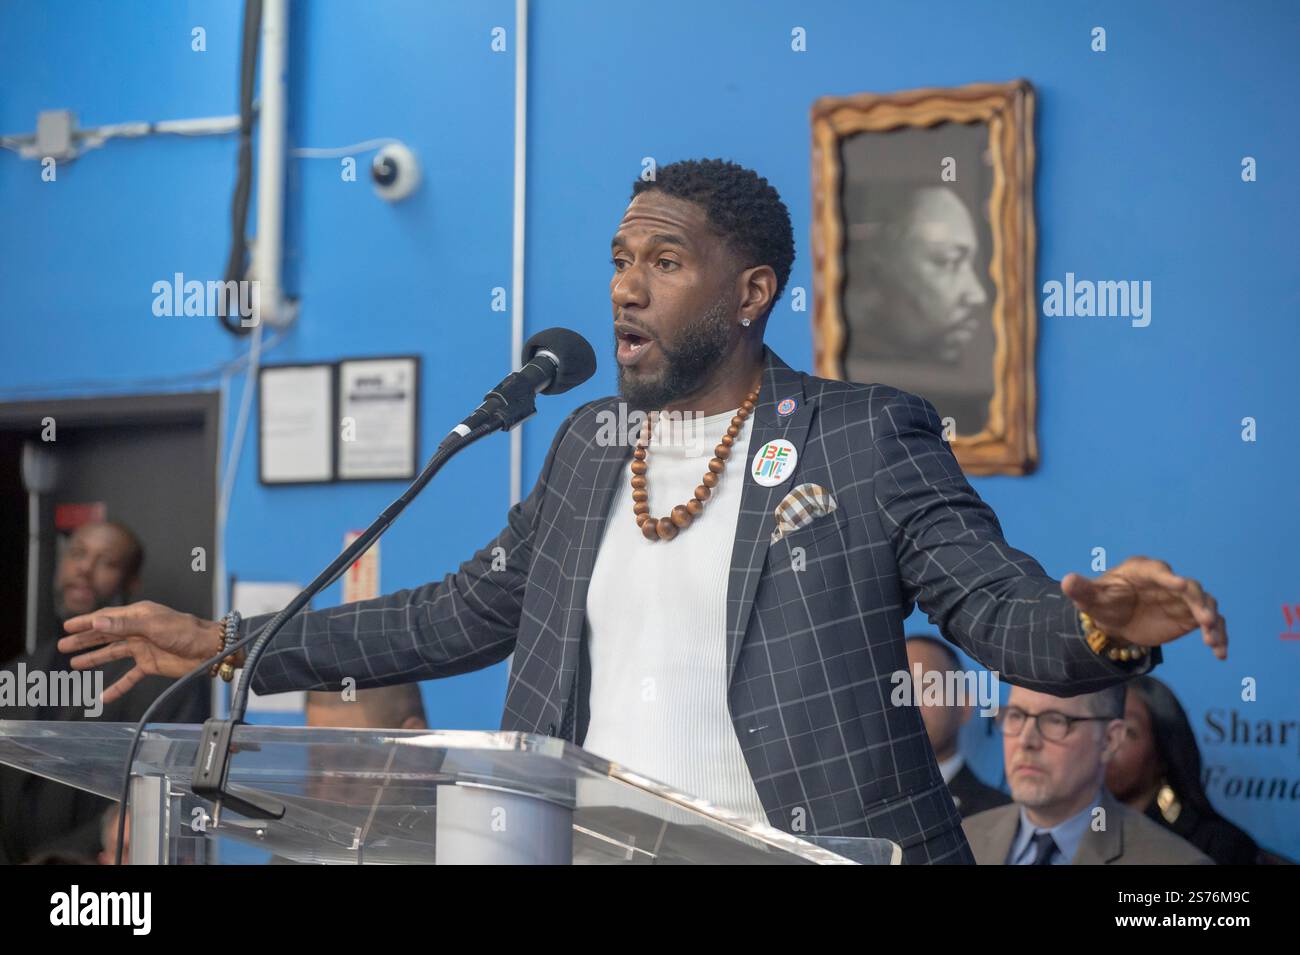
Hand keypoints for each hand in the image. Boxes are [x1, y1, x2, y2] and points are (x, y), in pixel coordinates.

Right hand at [59, 601, 223, 704]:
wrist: (209, 649)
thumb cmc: (186, 631)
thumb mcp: (153, 625)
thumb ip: (125, 623)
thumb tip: (98, 621)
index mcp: (138, 615)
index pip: (106, 617)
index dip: (86, 622)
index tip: (67, 626)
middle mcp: (138, 630)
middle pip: (105, 635)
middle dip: (84, 640)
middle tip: (63, 646)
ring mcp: (143, 648)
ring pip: (113, 654)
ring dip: (95, 659)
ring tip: (75, 664)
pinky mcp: (151, 665)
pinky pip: (129, 676)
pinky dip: (117, 686)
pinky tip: (104, 696)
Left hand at [1061, 557, 1226, 659]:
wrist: (1115, 620)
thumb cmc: (1103, 602)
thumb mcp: (1089, 598)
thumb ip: (1081, 589)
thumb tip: (1066, 581)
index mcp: (1144, 571)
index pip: (1160, 572)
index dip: (1170, 579)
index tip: (1179, 586)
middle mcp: (1169, 582)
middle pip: (1190, 589)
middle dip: (1199, 603)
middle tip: (1206, 621)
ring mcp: (1183, 599)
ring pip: (1206, 605)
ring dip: (1213, 621)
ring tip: (1213, 641)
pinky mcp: (1192, 617)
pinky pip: (1211, 624)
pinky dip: (1218, 636)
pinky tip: (1220, 654)